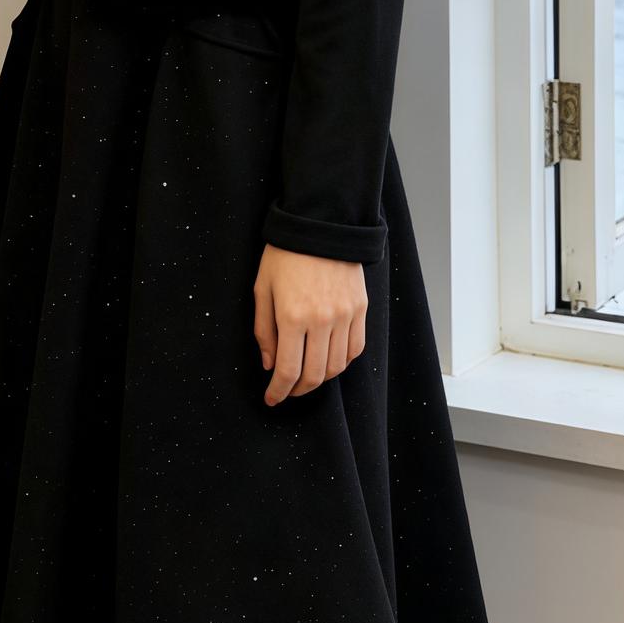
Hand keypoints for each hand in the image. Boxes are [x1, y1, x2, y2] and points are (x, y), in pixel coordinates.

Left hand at [253, 246, 367, 404]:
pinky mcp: (360, 308)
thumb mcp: (262, 289)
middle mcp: (321, 320)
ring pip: (337, 366)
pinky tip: (329, 360)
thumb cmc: (284, 254)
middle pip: (315, 375)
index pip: (288, 370)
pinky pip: (355, 348)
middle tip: (288, 390)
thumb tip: (270, 364)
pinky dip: (342, 361)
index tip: (272, 399)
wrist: (320, 224)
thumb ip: (263, 330)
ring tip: (307, 376)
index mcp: (292, 316)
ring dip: (321, 379)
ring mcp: (345, 315)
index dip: (279, 391)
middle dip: (299, 389)